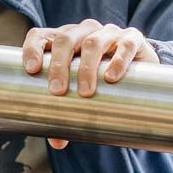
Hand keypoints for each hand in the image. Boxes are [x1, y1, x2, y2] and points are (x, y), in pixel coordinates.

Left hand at [22, 19, 159, 148]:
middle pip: (66, 39)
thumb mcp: (82, 93)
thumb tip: (57, 141)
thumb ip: (68, 114)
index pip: (41, 35)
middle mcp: (84, 31)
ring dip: (87, 67)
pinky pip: (125, 44)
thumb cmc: (102, 81)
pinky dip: (118, 59)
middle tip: (57, 90)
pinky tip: (111, 76)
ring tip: (85, 91)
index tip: (31, 69)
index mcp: (64, 40)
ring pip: (93, 41)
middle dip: (58, 64)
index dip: (33, 48)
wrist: (141, 71)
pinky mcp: (133, 39)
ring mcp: (109, 33)